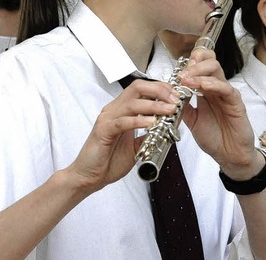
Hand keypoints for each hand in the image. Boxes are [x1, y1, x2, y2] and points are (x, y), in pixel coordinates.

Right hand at [66, 80, 180, 192]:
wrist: (89, 177)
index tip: (176, 96)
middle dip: (159, 91)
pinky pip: (122, 122)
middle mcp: (114, 110)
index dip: (161, 89)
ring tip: (169, 110)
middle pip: (137, 88)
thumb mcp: (137, 145)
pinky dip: (138, 121)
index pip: (142, 89)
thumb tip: (167, 128)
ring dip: (154, 105)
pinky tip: (151, 123)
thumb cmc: (109, 160)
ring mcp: (107, 119)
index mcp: (122, 110)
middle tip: (175, 100)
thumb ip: (149, 135)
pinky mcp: (103, 131)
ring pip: (132, 103)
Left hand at [178, 48, 261, 178]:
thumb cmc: (213, 137)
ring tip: (186, 79)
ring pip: (217, 71)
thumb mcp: (191, 120)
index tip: (178, 70)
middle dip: (194, 64)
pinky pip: (227, 89)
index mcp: (206, 90)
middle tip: (182, 74)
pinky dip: (214, 84)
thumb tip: (168, 95)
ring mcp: (227, 94)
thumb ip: (183, 106)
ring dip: (199, 72)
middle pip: (210, 62)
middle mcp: (217, 88)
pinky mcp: (236, 103)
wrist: (228, 155)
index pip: (201, 65)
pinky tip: (204, 85)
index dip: (191, 62)